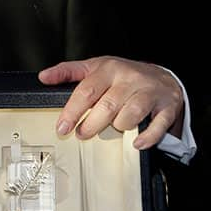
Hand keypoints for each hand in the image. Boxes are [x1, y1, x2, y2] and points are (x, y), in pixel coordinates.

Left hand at [38, 56, 183, 149]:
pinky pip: (157, 126)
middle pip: (107, 106)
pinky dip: (146, 137)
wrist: (163, 77)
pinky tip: (135, 142)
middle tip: (82, 134)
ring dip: (117, 128)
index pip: (87, 91)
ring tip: (111, 129)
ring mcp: (149, 92)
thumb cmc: (124, 75)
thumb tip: (44, 77)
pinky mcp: (167, 106)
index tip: (62, 127)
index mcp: (109, 69)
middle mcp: (129, 79)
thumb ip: (68, 71)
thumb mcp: (95, 67)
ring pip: (130, 115)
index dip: (72, 111)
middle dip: (91, 125)